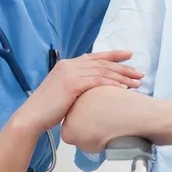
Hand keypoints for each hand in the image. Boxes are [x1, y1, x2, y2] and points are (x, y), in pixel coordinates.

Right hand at [15, 50, 143, 133]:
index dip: (113, 55)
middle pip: (102, 62)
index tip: (128, 55)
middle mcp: (69, 65)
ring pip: (103, 71)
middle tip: (139, 72)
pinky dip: (112, 84)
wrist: (32, 116)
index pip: (94, 56)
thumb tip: (91, 89)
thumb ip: (75, 84)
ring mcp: (70, 73)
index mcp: (67, 64)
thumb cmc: (47, 109)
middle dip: (123, 67)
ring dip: (122, 76)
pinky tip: (123, 88)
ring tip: (137, 82)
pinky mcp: (72, 84)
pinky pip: (97, 81)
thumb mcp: (62, 91)